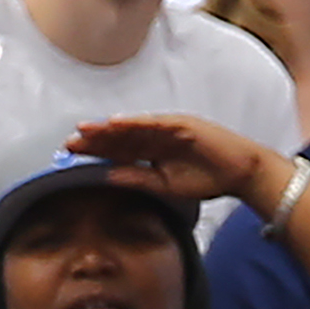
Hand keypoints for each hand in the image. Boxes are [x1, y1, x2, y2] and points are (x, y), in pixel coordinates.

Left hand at [67, 115, 267, 205]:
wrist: (240, 172)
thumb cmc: (207, 179)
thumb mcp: (165, 185)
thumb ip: (138, 179)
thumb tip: (107, 177)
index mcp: (152, 150)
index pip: (119, 149)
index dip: (96, 150)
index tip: (73, 153)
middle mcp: (156, 135)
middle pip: (120, 136)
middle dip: (96, 139)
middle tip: (70, 142)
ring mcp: (167, 127)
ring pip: (131, 127)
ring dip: (108, 128)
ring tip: (85, 131)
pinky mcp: (180, 124)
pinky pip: (152, 123)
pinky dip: (134, 123)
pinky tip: (115, 124)